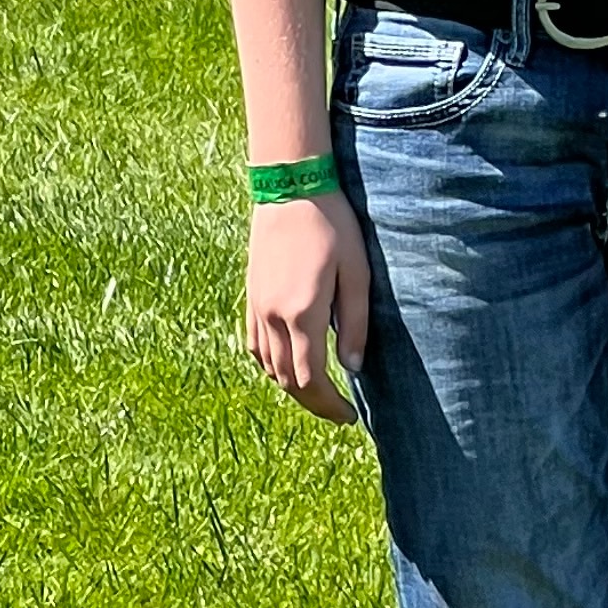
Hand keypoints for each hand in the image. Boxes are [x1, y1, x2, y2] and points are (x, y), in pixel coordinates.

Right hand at [243, 189, 370, 424]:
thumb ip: (354, 323)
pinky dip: (269, 366)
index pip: (310, 379)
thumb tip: (353, 368)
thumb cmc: (333, 227)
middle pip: (286, 380)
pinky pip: (253, 346)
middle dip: (313, 402)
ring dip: (292, 387)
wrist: (290, 190)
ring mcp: (256, 308)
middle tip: (339, 412)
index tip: (351, 417)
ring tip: (320, 393)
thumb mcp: (357, 273)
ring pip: (267, 367)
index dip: (330, 405)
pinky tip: (287, 366)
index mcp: (302, 314)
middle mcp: (273, 317)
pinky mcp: (250, 297)